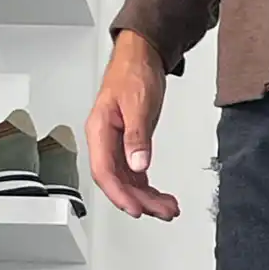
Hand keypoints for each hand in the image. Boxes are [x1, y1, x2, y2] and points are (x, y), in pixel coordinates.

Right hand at [86, 31, 179, 220]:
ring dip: (147, 197)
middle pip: (118, 181)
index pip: (104, 171)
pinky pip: (135, 173)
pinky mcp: (129, 145)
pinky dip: (148, 187)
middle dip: (140, 200)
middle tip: (163, 212)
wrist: (141, 57)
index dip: (120, 194)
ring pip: (128, 180)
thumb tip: (138, 164)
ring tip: (169, 209)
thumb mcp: (138, 104)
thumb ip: (137, 136)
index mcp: (99, 131)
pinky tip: (160, 196)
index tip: (137, 209)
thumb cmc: (133, 73)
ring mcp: (116, 145)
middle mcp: (105, 141)